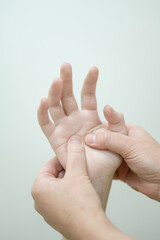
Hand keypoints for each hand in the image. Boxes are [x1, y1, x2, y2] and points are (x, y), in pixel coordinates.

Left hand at [31, 136, 132, 239]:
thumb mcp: (78, 173)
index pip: (50, 164)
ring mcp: (48, 210)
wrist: (91, 230)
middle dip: (69, 170)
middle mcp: (39, 200)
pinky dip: (71, 192)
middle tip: (81, 167)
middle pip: (55, 175)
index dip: (64, 158)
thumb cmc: (81, 207)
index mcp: (38, 188)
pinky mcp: (57, 217)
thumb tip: (73, 141)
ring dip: (71, 180)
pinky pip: (63, 198)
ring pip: (59, 186)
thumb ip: (75, 154)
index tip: (74, 155)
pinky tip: (83, 193)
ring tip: (83, 180)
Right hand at [37, 63, 126, 208]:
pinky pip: (45, 125)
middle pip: (68, 96)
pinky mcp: (55, 140)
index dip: (90, 81)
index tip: (94, 69)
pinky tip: (44, 101)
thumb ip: (117, 123)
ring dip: (54, 92)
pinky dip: (42, 113)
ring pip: (55, 106)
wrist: (104, 179)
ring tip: (57, 80)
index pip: (88, 95)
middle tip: (66, 66)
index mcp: (91, 117)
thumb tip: (108, 107)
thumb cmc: (113, 160)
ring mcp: (65, 129)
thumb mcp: (123, 139)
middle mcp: (75, 120)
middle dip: (66, 80)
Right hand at [85, 113, 159, 200]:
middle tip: (78, 142)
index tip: (83, 128)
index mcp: (127, 131)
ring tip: (80, 154)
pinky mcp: (118, 170)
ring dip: (93, 155)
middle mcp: (123, 143)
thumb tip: (92, 137)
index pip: (108, 125)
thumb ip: (111, 140)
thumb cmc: (156, 161)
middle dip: (91, 142)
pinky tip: (89, 166)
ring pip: (102, 154)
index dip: (95, 127)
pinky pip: (104, 166)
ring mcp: (120, 156)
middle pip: (102, 140)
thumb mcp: (131, 145)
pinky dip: (97, 166)